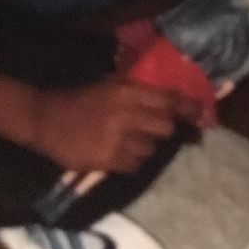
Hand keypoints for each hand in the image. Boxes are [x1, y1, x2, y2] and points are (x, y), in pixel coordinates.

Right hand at [26, 78, 199, 172]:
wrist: (46, 119)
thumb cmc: (79, 98)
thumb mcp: (107, 84)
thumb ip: (135, 90)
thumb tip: (165, 96)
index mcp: (126, 91)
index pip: (167, 100)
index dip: (188, 107)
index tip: (203, 114)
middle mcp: (126, 114)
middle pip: (164, 127)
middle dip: (163, 129)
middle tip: (154, 129)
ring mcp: (117, 139)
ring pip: (150, 149)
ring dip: (145, 146)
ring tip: (129, 140)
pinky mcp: (107, 160)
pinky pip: (134, 165)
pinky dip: (131, 160)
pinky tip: (118, 152)